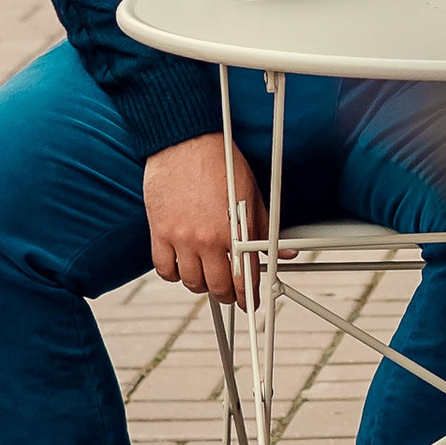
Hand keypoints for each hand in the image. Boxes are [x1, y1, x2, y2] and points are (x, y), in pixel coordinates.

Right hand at [143, 134, 268, 305]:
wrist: (184, 140)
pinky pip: (163, 269)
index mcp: (235, 230)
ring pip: (191, 282)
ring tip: (207, 277)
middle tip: (229, 292)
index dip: (249, 297)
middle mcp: (207, 238)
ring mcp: (181, 237)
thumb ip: (266, 228)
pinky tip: (182, 266)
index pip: (244, 277)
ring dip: (201, 285)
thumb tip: (286, 251)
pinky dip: (173, 274)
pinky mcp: (160, 231)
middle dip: (227, 295)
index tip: (250, 304)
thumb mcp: (253, 193)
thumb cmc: (221, 161)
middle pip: (217, 287)